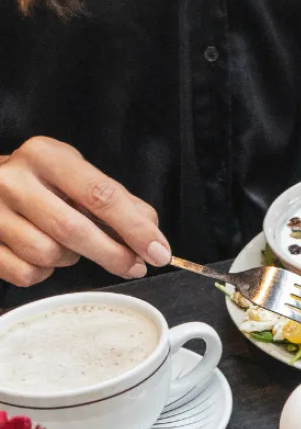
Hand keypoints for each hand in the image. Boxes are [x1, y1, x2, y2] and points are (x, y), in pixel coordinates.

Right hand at [0, 137, 169, 286]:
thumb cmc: (39, 182)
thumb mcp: (77, 175)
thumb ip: (118, 201)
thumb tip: (151, 237)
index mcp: (45, 156)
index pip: (101, 196)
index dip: (135, 229)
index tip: (159, 251)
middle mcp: (12, 179)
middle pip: (74, 230)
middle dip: (113, 254)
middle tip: (134, 266)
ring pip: (48, 254)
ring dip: (70, 259)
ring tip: (67, 244)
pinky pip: (26, 273)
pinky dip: (43, 272)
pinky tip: (40, 254)